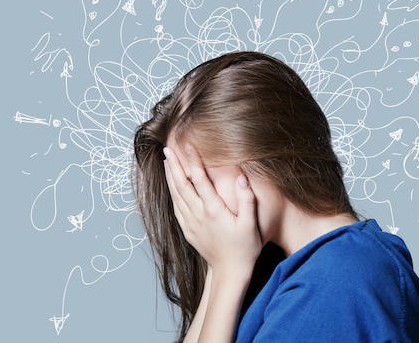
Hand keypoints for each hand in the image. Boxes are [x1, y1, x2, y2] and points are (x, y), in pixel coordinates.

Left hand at [163, 145, 261, 276]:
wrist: (230, 271)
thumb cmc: (244, 248)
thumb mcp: (251, 224)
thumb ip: (247, 199)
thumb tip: (241, 176)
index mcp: (213, 210)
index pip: (200, 179)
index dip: (193, 161)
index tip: (187, 146)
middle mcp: (198, 215)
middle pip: (182, 185)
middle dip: (174, 165)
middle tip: (168, 149)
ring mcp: (190, 223)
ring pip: (176, 195)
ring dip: (170, 177)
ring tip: (167, 161)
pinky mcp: (187, 230)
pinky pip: (176, 207)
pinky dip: (172, 193)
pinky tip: (171, 185)